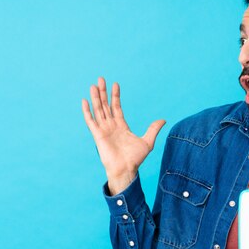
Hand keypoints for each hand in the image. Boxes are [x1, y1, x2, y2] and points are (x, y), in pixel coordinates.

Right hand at [82, 76, 165, 194]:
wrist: (126, 170)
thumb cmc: (135, 159)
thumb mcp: (147, 142)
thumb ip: (153, 129)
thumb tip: (163, 120)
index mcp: (121, 126)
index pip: (117, 107)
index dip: (115, 96)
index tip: (115, 84)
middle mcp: (111, 126)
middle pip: (106, 105)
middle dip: (103, 92)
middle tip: (101, 79)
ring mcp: (104, 130)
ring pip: (98, 110)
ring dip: (96, 98)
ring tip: (94, 85)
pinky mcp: (98, 136)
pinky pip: (91, 121)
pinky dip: (87, 112)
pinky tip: (85, 101)